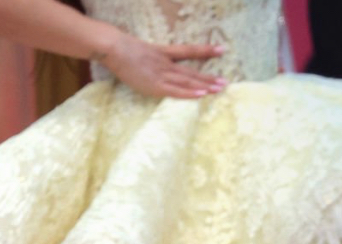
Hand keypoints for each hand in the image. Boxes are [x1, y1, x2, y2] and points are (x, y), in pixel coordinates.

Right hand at [101, 33, 226, 99]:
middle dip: (209, 77)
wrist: (116, 49)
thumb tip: (157, 66)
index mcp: (164, 53)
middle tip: (225, 82)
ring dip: (204, 86)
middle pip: (192, 71)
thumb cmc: (124, 51)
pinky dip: (189, 94)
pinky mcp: (155, 86)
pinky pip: (176, 91)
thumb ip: (152, 59)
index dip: (205, 50)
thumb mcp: (143, 52)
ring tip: (219, 89)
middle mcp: (167, 63)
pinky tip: (201, 95)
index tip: (221, 50)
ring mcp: (162, 75)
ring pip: (188, 81)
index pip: (189, 51)